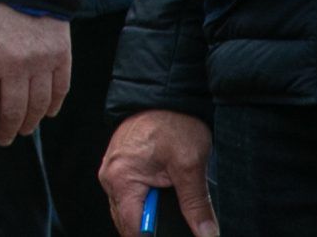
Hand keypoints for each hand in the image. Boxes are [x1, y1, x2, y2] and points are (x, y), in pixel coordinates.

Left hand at [0, 0, 70, 144]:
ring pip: (37, 107)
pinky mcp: (61, 58)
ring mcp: (41, 63)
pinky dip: (52, 107)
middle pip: (11, 112)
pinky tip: (46, 114)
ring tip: (22, 130)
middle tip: (3, 139)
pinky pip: (59, 91)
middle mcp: (14, 65)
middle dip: (5, 131)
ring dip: (29, 124)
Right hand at [100, 109, 217, 236]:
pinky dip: (144, 203)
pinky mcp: (119, 166)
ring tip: (170, 208)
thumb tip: (207, 235)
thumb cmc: (173, 122)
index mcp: (121, 179)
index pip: (133, 229)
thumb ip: (197, 205)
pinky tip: (162, 196)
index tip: (174, 236)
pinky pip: (127, 196)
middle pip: (127, 223)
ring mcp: (112, 171)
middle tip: (177, 224)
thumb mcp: (191, 165)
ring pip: (127, 210)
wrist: (164, 93)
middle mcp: (109, 177)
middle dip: (151, 229)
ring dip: (148, 215)